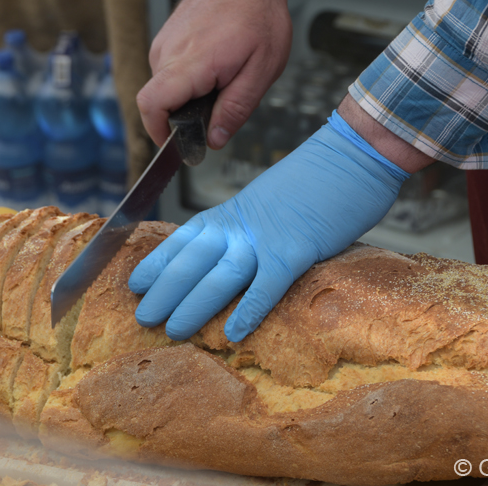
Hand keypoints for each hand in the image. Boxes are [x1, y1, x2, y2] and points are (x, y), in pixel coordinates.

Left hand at [128, 112, 409, 341]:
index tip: (135, 284)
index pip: (182, 240)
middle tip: (143, 319)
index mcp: (229, 213)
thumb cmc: (311, 183)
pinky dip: (250, 308)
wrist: (352, 154)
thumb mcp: (263, 202)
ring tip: (174, 330)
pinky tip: (234, 332)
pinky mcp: (298, 248)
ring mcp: (266, 237)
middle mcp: (239, 225)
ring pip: (220, 275)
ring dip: (194, 304)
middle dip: (163, 291)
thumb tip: (225, 257)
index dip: (156, 263)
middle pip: (191, 261)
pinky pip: (268, 284)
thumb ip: (242, 228)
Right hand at [137, 0, 290, 149]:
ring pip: (166, 88)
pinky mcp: (166, 39)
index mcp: (190, 63)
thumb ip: (236, 109)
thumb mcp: (261, 70)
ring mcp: (164, 44)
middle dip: (185, 116)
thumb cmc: (257, 14)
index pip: (151, 105)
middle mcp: (168, 53)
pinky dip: (189, 80)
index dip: (158, 132)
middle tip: (218, 106)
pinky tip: (214, 67)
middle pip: (160, 102)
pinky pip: (170, 72)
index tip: (174, 144)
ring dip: (189, 96)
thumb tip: (215, 139)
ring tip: (221, 79)